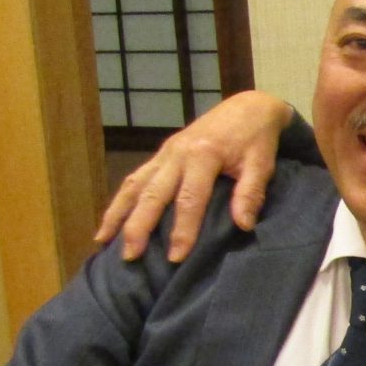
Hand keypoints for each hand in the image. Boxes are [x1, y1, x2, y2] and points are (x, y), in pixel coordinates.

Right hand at [94, 90, 293, 261]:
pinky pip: (135, 178)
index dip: (182, 230)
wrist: (247, 107)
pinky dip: (120, 200)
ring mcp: (165, 153)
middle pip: (152, 194)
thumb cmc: (256, 139)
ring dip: (118, 213)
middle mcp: (177, 154)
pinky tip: (110, 222)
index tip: (176, 258)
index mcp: (203, 155)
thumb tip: (243, 226)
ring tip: (104, 242)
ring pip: (134, 185)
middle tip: (129, 257)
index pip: (189, 200)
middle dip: (138, 227)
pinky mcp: (160, 155)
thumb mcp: (262, 164)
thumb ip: (251, 193)